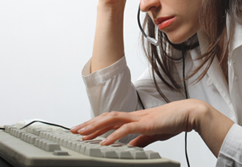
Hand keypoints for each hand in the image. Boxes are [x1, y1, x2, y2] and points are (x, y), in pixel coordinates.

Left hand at [71, 100, 194, 146]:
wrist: (186, 113)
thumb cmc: (171, 122)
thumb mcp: (152, 134)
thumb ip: (140, 140)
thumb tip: (130, 146)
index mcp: (133, 118)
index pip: (109, 119)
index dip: (95, 124)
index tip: (84, 130)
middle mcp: (132, 116)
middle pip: (105, 118)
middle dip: (89, 124)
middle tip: (74, 130)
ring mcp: (137, 118)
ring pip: (111, 120)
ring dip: (96, 127)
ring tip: (83, 134)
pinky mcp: (145, 124)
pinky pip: (126, 129)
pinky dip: (114, 136)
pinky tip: (104, 142)